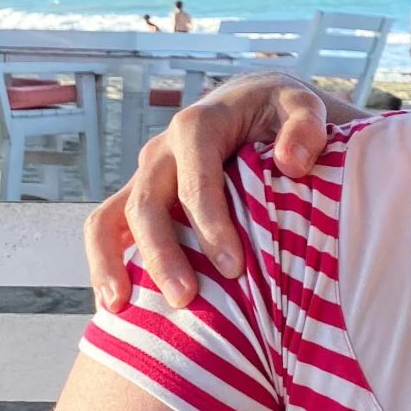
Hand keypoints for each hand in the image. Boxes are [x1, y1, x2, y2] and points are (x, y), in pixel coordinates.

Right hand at [84, 72, 330, 311]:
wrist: (251, 104)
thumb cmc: (278, 112)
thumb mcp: (301, 106)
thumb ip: (305, 126)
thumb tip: (293, 161)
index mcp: (198, 126)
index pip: (196, 179)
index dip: (210, 223)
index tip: (233, 267)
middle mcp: (162, 151)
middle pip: (147, 204)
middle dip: (162, 254)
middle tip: (185, 298)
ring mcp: (145, 176)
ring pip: (110, 218)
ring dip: (111, 263)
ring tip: (120, 306)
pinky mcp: (138, 197)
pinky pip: (107, 229)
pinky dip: (104, 263)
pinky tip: (115, 304)